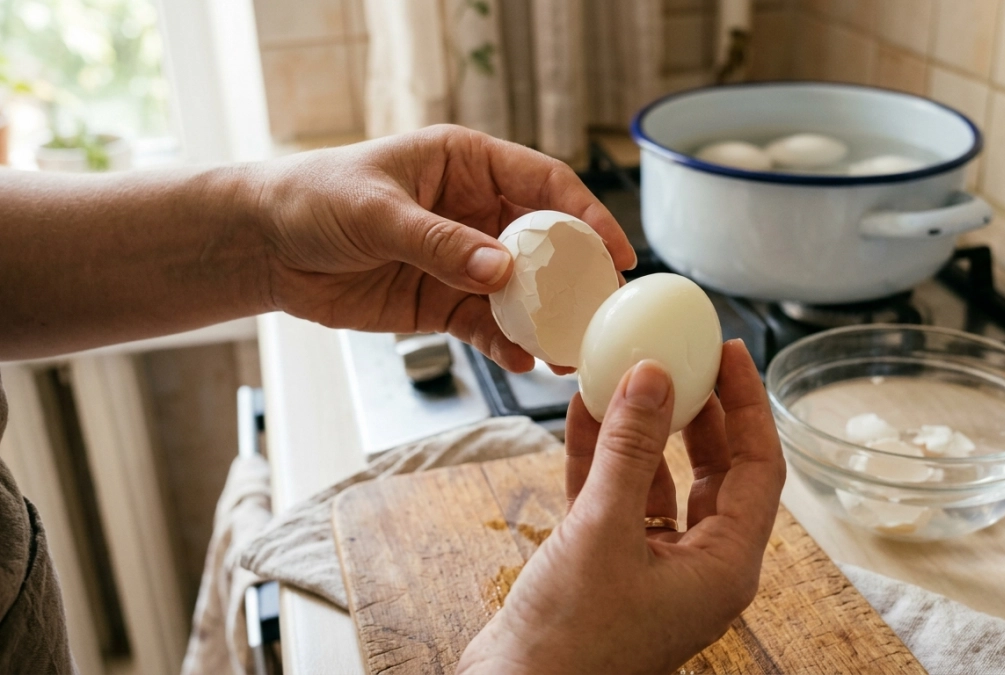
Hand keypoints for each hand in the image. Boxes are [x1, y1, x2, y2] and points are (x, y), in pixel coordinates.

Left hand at [252, 124, 634, 371]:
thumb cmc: (314, 199)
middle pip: (545, 244)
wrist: (264, 247)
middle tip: (601, 313)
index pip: (545, 184)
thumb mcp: (377, 213)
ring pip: (522, 292)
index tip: (615, 252)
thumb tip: (503, 271)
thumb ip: (441, 243)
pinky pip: (487, 325)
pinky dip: (507, 344)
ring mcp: (463, 260)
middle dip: (576, 280)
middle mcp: (475, 211)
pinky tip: (524, 361)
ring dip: (546, 321)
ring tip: (568, 352)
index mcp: (468, 164)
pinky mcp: (442, 302)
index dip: (587, 216)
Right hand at [457, 340, 786, 673]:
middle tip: (681, 357)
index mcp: (723, 566)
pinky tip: (586, 413)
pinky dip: (601, 458)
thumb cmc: (572, 642)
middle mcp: (697, 566)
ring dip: (640, 430)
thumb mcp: (603, 532)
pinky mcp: (607, 566)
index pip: (758, 468)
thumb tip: (653, 376)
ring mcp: (652, 567)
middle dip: (696, 411)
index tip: (729, 353)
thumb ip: (630, 450)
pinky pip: (615, 499)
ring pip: (658, 480)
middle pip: (713, 470)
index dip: (747, 405)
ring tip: (626, 373)